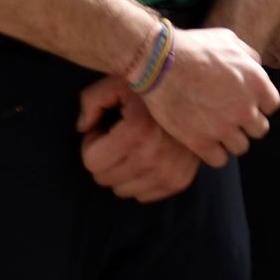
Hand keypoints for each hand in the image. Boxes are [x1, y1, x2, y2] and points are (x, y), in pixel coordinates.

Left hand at [76, 76, 201, 201]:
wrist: (196, 97)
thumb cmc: (148, 88)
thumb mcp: (115, 83)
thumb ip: (91, 101)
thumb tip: (83, 128)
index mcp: (137, 132)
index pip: (91, 162)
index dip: (92, 143)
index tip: (104, 128)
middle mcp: (154, 158)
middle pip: (104, 179)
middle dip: (103, 158)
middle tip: (117, 137)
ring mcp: (169, 174)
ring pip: (122, 190)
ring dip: (120, 170)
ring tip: (132, 146)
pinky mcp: (180, 182)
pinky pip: (143, 196)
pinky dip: (138, 179)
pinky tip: (145, 157)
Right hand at [137, 25, 279, 167]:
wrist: (156, 61)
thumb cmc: (191, 46)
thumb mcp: (227, 39)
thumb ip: (248, 56)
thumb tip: (256, 67)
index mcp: (256, 83)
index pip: (271, 106)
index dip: (256, 104)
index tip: (240, 101)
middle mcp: (245, 108)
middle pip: (259, 129)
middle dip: (244, 123)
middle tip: (225, 114)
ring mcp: (223, 127)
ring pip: (240, 147)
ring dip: (229, 139)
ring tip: (212, 128)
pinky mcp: (201, 141)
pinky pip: (219, 159)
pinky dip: (212, 152)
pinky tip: (202, 140)